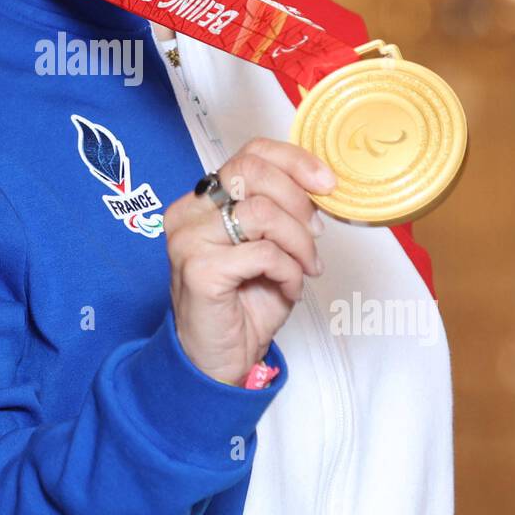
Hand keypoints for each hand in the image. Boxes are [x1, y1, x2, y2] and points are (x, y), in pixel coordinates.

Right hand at [162, 141, 335, 383]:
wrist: (218, 360)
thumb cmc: (244, 303)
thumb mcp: (268, 246)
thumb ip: (281, 212)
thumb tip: (319, 185)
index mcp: (201, 200)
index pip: (248, 154)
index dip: (294, 161)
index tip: (326, 184)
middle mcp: (187, 213)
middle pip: (252, 173)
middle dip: (299, 201)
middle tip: (317, 234)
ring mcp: (189, 240)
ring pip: (263, 212)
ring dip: (299, 243)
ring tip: (306, 268)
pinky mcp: (199, 270)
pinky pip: (264, 254)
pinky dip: (289, 271)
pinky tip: (289, 287)